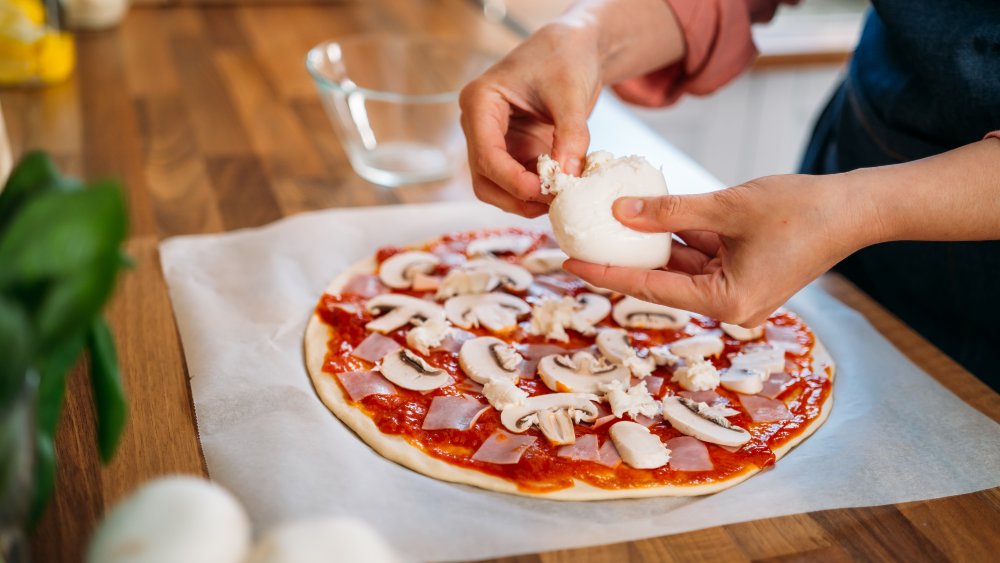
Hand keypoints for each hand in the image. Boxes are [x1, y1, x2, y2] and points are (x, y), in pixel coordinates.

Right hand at [459, 23, 601, 217]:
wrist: (572, 50)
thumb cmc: (565, 58)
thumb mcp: (572, 94)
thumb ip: (571, 135)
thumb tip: (567, 177)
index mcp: (480, 101)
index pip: (486, 154)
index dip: (513, 180)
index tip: (546, 191)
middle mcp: (479, 125)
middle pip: (484, 180)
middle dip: (517, 197)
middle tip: (554, 201)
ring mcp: (493, 141)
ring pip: (496, 188)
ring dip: (526, 201)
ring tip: (561, 197)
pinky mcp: (512, 151)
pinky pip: (517, 183)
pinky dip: (537, 192)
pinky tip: (562, 188)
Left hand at [564, 174, 877, 325]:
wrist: (857, 209)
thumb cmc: (801, 209)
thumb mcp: (726, 206)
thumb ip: (670, 211)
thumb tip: (619, 211)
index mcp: (726, 301)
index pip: (650, 287)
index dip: (606, 272)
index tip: (569, 263)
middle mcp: (730, 306)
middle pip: (662, 281)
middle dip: (623, 258)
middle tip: (580, 242)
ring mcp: (739, 292)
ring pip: (681, 268)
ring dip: (651, 246)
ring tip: (606, 225)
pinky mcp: (745, 276)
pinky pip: (702, 259)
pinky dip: (680, 239)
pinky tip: (650, 217)